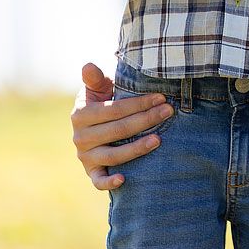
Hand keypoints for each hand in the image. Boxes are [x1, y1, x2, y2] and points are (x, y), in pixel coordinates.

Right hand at [70, 62, 172, 189]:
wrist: (93, 124)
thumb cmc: (102, 101)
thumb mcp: (98, 88)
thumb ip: (95, 78)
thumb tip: (88, 66)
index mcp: (81, 114)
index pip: (115, 110)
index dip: (139, 104)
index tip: (161, 97)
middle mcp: (80, 137)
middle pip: (119, 130)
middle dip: (146, 120)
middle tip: (168, 112)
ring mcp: (85, 156)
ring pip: (113, 155)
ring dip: (137, 148)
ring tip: (158, 139)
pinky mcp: (91, 171)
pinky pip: (98, 181)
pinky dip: (108, 182)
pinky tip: (123, 179)